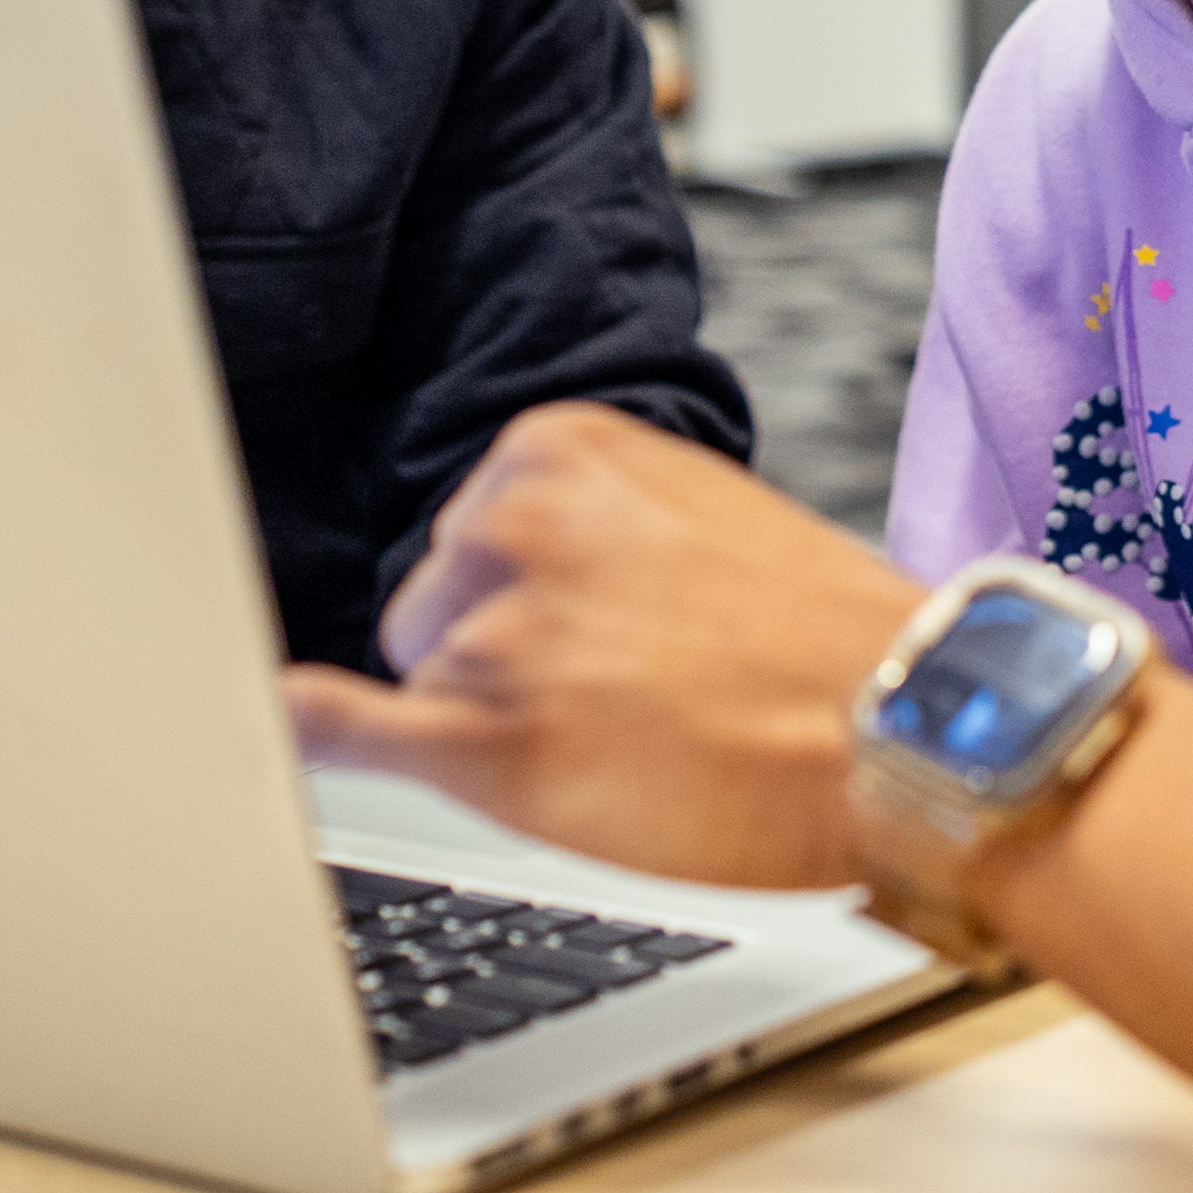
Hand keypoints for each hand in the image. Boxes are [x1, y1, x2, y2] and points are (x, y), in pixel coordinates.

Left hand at [293, 403, 917, 888]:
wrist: (915, 725)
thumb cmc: (826, 638)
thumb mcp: (695, 515)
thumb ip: (578, 525)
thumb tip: (477, 572)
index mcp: (558, 448)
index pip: (465, 533)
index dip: (526, 599)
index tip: (600, 626)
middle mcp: (515, 523)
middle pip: (430, 608)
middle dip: (502, 660)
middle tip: (634, 693)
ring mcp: (499, 636)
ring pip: (424, 684)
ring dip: (500, 723)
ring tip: (631, 738)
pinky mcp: (494, 744)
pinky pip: (351, 736)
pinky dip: (309, 736)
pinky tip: (277, 726)